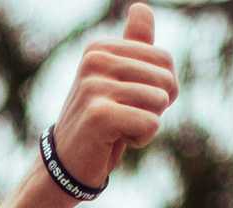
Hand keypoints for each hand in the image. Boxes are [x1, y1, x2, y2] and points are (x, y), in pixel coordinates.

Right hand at [53, 4, 177, 190]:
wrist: (67, 166)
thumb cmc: (99, 123)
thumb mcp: (117, 80)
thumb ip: (133, 46)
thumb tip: (141, 7)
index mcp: (99, 48)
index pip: (164, 60)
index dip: (160, 88)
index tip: (129, 102)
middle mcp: (94, 61)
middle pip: (165, 78)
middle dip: (155, 107)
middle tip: (124, 119)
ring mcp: (94, 87)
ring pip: (159, 102)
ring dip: (145, 124)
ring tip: (117, 130)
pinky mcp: (99, 115)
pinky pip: (150, 123)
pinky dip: (141, 139)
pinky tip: (116, 141)